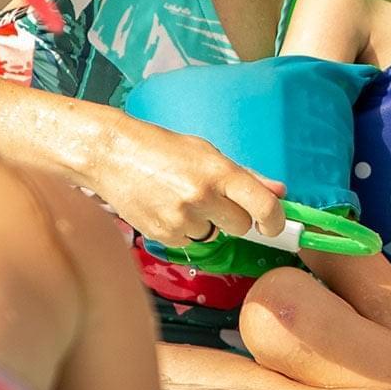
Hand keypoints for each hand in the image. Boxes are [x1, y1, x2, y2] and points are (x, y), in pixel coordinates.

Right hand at [95, 114, 286, 245]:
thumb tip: (279, 191)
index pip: (263, 206)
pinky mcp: (164, 235)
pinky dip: (181, 228)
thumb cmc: (160, 148)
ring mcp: (182, 218)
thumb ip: (245, 176)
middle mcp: (203, 196)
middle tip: (210, 198)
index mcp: (218, 172)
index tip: (274, 225)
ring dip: (204, 223)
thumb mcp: (206, 153)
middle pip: (241, 227)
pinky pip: (188, 241)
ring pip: (212, 235)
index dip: (275, 220)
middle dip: (232, 217)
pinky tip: (164, 207)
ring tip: (178, 198)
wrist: (112, 155)